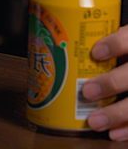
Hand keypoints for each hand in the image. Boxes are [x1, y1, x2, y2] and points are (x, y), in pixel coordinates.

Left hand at [83, 26, 127, 140]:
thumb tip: (52, 46)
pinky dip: (127, 128)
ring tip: (94, 121)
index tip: (95, 52)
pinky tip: (113, 133)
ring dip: (117, 113)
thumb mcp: (114, 37)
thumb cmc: (122, 49)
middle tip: (87, 91)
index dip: (115, 44)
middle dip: (111, 83)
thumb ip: (95, 41)